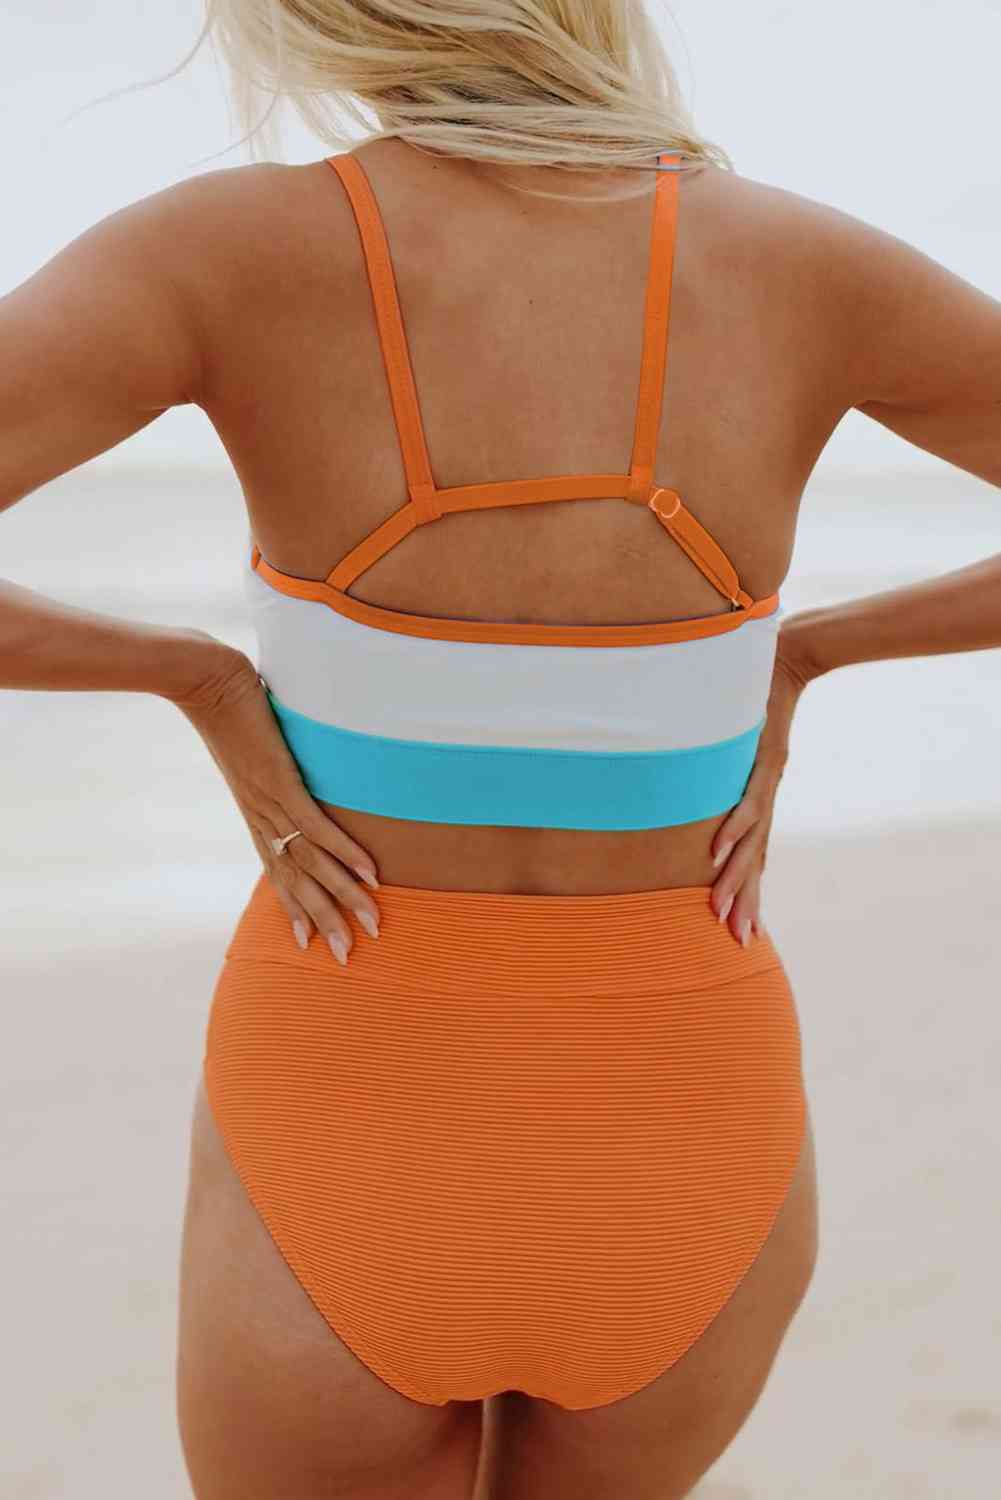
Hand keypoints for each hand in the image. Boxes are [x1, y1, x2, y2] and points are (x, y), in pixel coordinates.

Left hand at [174, 640, 380, 963]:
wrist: (202, 680)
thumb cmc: (230, 707)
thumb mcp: (255, 749)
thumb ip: (274, 765)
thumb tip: (294, 763)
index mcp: (256, 816)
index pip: (279, 874)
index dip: (297, 909)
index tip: (312, 944)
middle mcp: (262, 818)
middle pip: (297, 881)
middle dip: (326, 920)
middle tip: (350, 955)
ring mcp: (271, 802)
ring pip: (312, 861)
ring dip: (345, 895)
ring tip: (372, 921)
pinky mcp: (281, 780)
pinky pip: (317, 825)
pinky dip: (344, 851)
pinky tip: (368, 872)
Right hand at [708, 620, 818, 944]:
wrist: (790, 656)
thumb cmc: (755, 695)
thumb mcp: (733, 738)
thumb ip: (714, 759)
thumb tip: (683, 771)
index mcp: (757, 797)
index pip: (752, 854)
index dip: (747, 891)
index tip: (742, 928)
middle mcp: (763, 796)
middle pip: (753, 861)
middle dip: (744, 902)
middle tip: (738, 941)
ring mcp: (763, 779)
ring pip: (748, 841)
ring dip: (734, 878)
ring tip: (723, 913)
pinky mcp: (760, 758)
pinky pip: (743, 799)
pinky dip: (732, 827)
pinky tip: (717, 853)